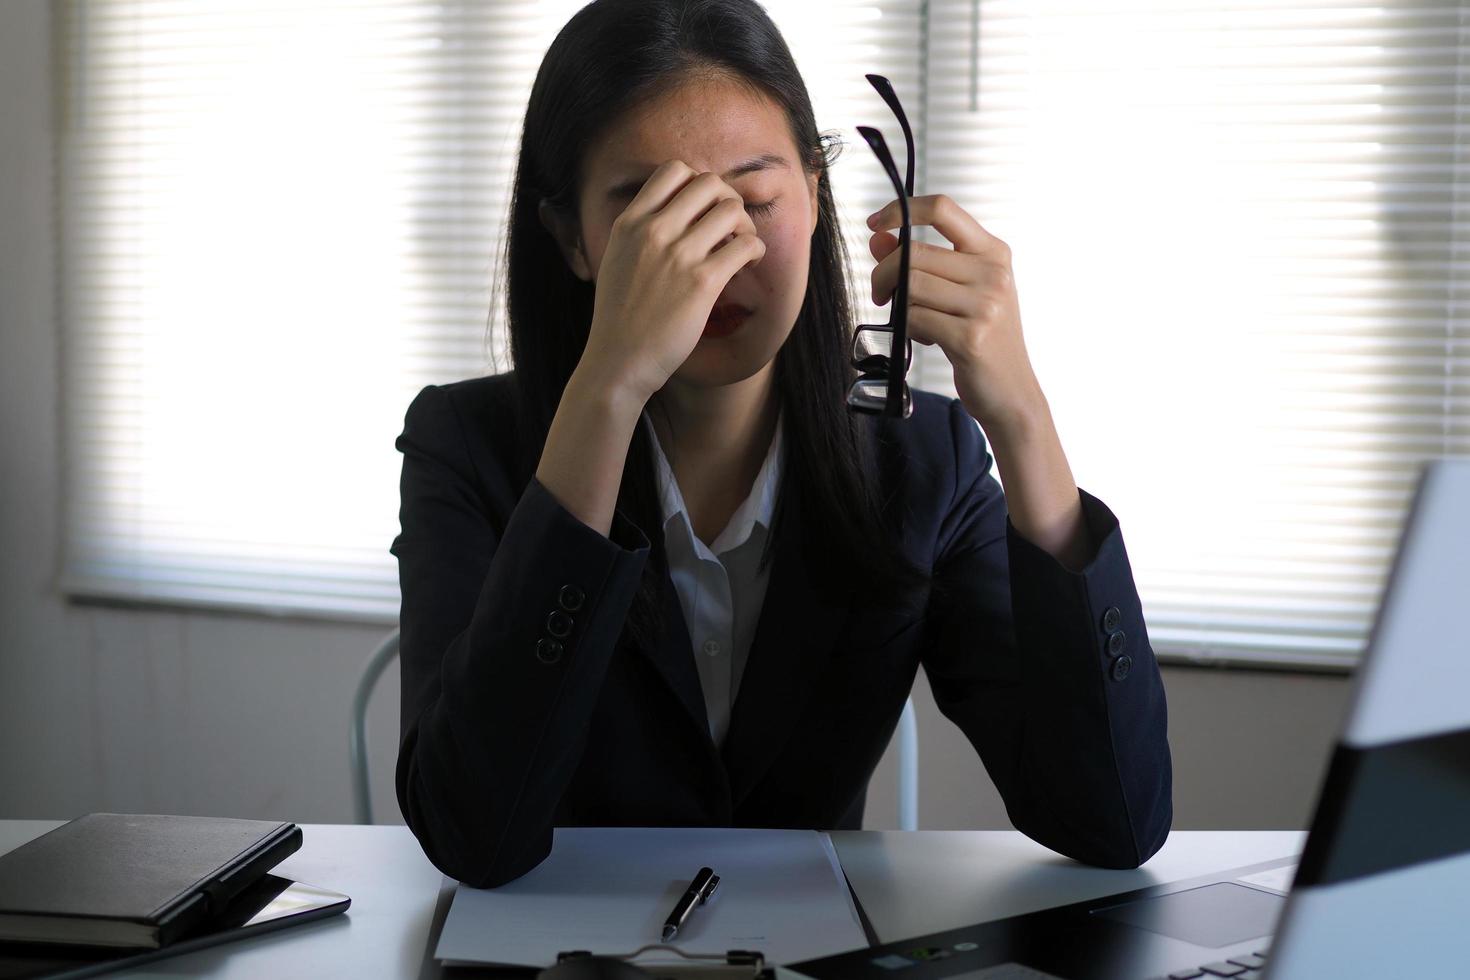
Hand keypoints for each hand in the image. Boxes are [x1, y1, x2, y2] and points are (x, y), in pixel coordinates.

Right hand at [581, 160, 766, 402]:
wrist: (618, 360)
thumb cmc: (619, 317)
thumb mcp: (615, 259)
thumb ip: (638, 232)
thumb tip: (668, 211)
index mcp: (630, 223)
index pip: (673, 170)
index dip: (698, 182)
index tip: (703, 209)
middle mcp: (653, 231)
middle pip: (708, 183)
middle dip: (727, 200)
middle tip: (729, 227)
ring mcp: (678, 255)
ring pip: (732, 210)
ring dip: (745, 225)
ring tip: (741, 247)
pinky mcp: (703, 282)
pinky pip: (746, 245)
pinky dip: (755, 250)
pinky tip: (747, 265)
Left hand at [866, 194, 1044, 435]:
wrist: (1011, 391)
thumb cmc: (982, 338)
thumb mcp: (959, 293)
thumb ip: (921, 262)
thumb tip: (877, 237)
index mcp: (993, 252)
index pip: (942, 208)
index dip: (900, 210)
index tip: (874, 224)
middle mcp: (993, 273)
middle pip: (914, 252)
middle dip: (883, 272)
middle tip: (880, 293)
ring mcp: (985, 305)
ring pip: (911, 285)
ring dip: (894, 303)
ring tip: (906, 318)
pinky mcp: (971, 337)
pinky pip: (915, 319)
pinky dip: (906, 328)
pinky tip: (920, 337)